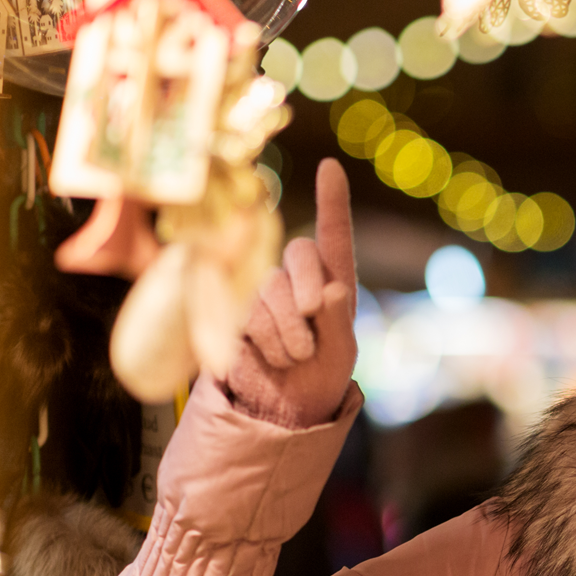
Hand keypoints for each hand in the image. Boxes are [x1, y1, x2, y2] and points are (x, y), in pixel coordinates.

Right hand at [223, 159, 357, 427]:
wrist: (283, 409)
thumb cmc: (321, 377)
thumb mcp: (341, 353)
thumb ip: (338, 321)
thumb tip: (332, 290)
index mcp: (333, 281)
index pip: (334, 236)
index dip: (332, 201)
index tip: (330, 166)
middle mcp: (297, 279)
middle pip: (299, 253)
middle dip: (307, 289)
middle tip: (313, 327)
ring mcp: (262, 293)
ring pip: (270, 288)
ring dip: (287, 329)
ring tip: (295, 357)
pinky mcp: (234, 313)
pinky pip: (246, 313)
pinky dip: (265, 341)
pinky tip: (271, 359)